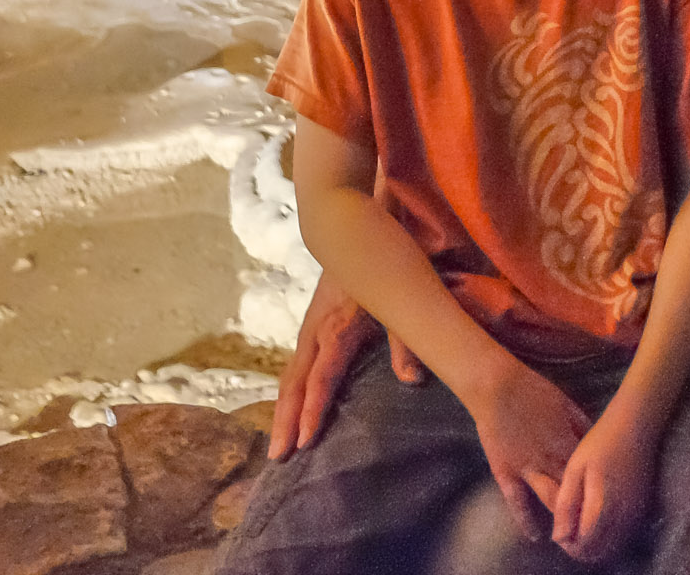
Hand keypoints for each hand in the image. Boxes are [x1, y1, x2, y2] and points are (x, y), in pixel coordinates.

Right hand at [268, 274, 427, 459]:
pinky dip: (289, 395)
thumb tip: (412, 381)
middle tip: (278, 457)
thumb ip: (404, 341)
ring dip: (282, 412)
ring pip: (289, 378)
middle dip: (285, 421)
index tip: (306, 440)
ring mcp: (309, 331)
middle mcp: (315, 333)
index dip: (313, 409)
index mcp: (336, 328)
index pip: (320, 378)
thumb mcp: (398, 301)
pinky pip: (295, 368)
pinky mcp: (310, 331)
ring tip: (278, 446)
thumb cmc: (382, 267)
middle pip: (294, 384)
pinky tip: (288, 414)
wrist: (351, 232)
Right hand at [467, 359, 592, 541]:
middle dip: (586, 507)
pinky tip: (535, 537)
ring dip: (563, 517)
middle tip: (595, 524)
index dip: (601, 484)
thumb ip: (582, 424)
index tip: (611, 497)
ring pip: (551, 498)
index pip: (590, 470)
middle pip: (574, 488)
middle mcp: (552, 459)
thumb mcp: (565, 403)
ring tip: (573, 534)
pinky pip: (517, 502)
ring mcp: (529, 468)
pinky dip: (526, 520)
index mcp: (568, 441)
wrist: (497, 387)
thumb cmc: (532, 390)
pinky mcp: (507, 472)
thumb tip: (598, 437)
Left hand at [552, 410, 656, 563]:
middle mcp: (624, 516)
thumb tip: (558, 539)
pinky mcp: (644, 508)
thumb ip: (566, 504)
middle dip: (580, 547)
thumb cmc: (602, 442)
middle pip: (599, 551)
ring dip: (595, 543)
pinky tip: (598, 517)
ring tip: (581, 520)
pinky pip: (624, 535)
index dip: (568, 544)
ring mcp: (637, 513)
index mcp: (604, 506)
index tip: (560, 530)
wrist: (636, 424)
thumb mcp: (575, 469)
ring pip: (613, 546)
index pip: (584, 545)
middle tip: (569, 526)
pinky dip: (609, 535)